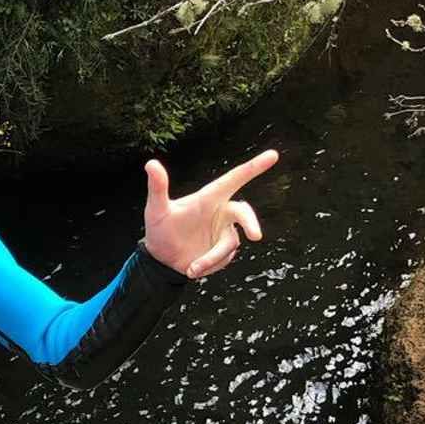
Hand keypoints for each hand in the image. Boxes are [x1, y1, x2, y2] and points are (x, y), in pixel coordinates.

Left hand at [141, 150, 273, 279]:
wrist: (161, 259)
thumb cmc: (159, 229)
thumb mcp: (156, 210)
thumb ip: (158, 187)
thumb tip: (151, 163)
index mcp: (209, 198)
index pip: (234, 179)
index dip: (254, 167)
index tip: (273, 155)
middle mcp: (221, 213)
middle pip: (244, 213)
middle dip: (251, 223)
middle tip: (256, 236)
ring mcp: (225, 233)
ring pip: (229, 244)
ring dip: (212, 258)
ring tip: (191, 268)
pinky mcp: (224, 252)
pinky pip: (224, 259)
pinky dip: (208, 266)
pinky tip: (192, 268)